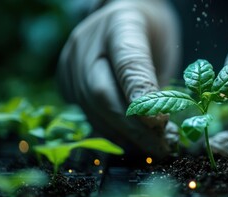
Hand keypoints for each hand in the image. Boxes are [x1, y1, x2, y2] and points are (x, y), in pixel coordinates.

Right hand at [57, 0, 179, 158]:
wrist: (120, 19)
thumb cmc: (148, 32)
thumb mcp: (162, 44)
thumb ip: (154, 78)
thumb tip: (156, 123)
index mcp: (119, 25)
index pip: (126, 62)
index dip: (140, 94)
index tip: (158, 121)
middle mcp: (86, 45)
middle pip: (103, 93)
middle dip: (134, 128)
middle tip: (162, 146)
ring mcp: (71, 64)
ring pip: (93, 110)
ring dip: (124, 135)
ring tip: (153, 146)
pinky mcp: (65, 82)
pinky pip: (88, 114)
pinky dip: (112, 132)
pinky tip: (132, 141)